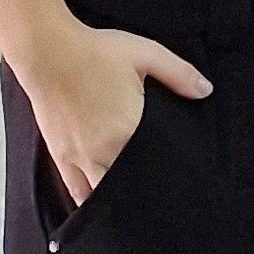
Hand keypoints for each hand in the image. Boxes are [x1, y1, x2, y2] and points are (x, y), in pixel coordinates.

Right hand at [23, 21, 210, 202]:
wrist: (47, 51)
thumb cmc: (95, 52)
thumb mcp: (147, 55)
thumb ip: (180, 75)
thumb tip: (205, 91)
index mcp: (125, 131)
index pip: (153, 167)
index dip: (168, 178)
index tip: (181, 182)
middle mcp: (100, 151)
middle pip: (126, 188)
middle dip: (143, 193)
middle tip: (161, 195)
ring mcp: (76, 156)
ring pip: (98, 194)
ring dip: (116, 199)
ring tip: (133, 202)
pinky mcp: (58, 154)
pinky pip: (74, 188)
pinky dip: (87, 198)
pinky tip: (99, 201)